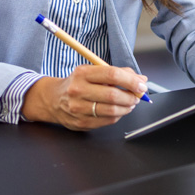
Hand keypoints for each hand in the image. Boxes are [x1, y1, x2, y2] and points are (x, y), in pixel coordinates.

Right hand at [22, 64, 147, 130]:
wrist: (53, 100)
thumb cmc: (77, 83)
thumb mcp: (92, 71)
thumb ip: (117, 73)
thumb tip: (141, 79)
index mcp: (83, 73)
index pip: (112, 75)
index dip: (131, 81)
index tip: (141, 85)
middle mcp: (78, 90)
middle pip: (112, 95)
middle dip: (131, 96)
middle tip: (138, 96)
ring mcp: (78, 108)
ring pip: (111, 110)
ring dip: (127, 108)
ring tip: (130, 103)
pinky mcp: (80, 123)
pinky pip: (107, 121)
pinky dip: (118, 116)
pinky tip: (119, 110)